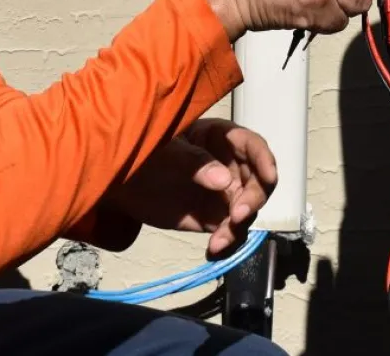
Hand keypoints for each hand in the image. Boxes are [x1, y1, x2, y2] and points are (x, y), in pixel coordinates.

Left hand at [102, 118, 277, 258]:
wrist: (120, 184)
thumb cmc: (144, 154)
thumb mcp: (166, 151)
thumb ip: (193, 162)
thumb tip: (223, 181)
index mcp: (219, 138)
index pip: (252, 145)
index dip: (264, 160)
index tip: (269, 177)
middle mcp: (229, 166)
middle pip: (258, 182)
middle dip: (253, 200)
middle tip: (236, 216)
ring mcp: (223, 194)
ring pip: (246, 211)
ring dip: (238, 228)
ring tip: (217, 241)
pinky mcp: (213, 218)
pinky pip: (230, 232)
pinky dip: (227, 243)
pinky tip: (213, 251)